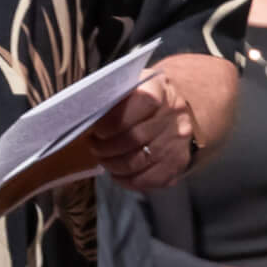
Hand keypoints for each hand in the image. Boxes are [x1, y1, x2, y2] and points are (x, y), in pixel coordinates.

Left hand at [93, 72, 195, 191]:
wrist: (173, 110)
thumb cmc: (140, 99)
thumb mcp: (130, 86)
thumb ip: (112, 97)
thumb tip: (87, 113)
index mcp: (159, 89)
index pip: (141, 103)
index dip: (114, 120)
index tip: (97, 129)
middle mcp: (173, 115)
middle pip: (135, 138)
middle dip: (106, 147)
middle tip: (93, 146)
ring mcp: (177, 141)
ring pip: (139, 162)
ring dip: (113, 165)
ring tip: (103, 158)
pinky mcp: (179, 162)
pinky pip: (149, 179)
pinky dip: (127, 180)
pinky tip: (117, 173)